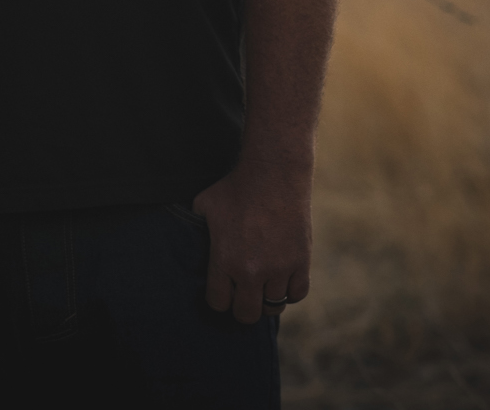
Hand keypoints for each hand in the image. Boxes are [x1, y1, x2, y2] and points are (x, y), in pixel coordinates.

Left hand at [193, 161, 312, 322]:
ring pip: (273, 307)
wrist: (273, 175)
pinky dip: (289, 292)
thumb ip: (195, 229)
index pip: (218, 303)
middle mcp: (251, 271)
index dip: (219, 300)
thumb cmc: (235, 188)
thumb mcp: (204, 206)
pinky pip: (297, 295)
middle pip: (246, 314)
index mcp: (224, 260)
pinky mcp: (301, 262)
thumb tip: (188, 240)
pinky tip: (282, 281)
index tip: (222, 292)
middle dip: (241, 308)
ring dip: (266, 300)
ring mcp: (279, 269)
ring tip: (262, 287)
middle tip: (243, 296)